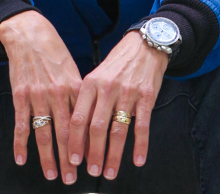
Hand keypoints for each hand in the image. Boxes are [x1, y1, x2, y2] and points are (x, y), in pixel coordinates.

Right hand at [0, 10, 83, 183]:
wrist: (29, 35)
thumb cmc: (55, 53)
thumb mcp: (74, 70)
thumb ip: (81, 95)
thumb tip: (90, 120)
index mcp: (76, 88)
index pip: (85, 123)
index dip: (89, 145)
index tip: (92, 162)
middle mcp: (59, 94)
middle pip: (66, 134)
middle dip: (70, 159)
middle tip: (73, 178)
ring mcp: (39, 96)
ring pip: (45, 133)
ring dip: (48, 157)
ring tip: (52, 175)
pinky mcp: (20, 95)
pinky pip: (22, 124)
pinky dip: (20, 144)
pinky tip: (21, 159)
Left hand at [67, 30, 168, 179]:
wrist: (143, 45)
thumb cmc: (116, 65)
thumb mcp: (96, 77)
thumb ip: (88, 102)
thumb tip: (78, 133)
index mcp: (90, 83)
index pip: (78, 117)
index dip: (74, 141)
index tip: (72, 159)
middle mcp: (107, 88)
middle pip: (97, 128)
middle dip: (93, 154)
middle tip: (91, 172)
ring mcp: (127, 93)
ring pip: (118, 130)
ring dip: (113, 155)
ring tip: (109, 173)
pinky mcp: (147, 96)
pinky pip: (142, 125)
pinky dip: (140, 145)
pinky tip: (138, 160)